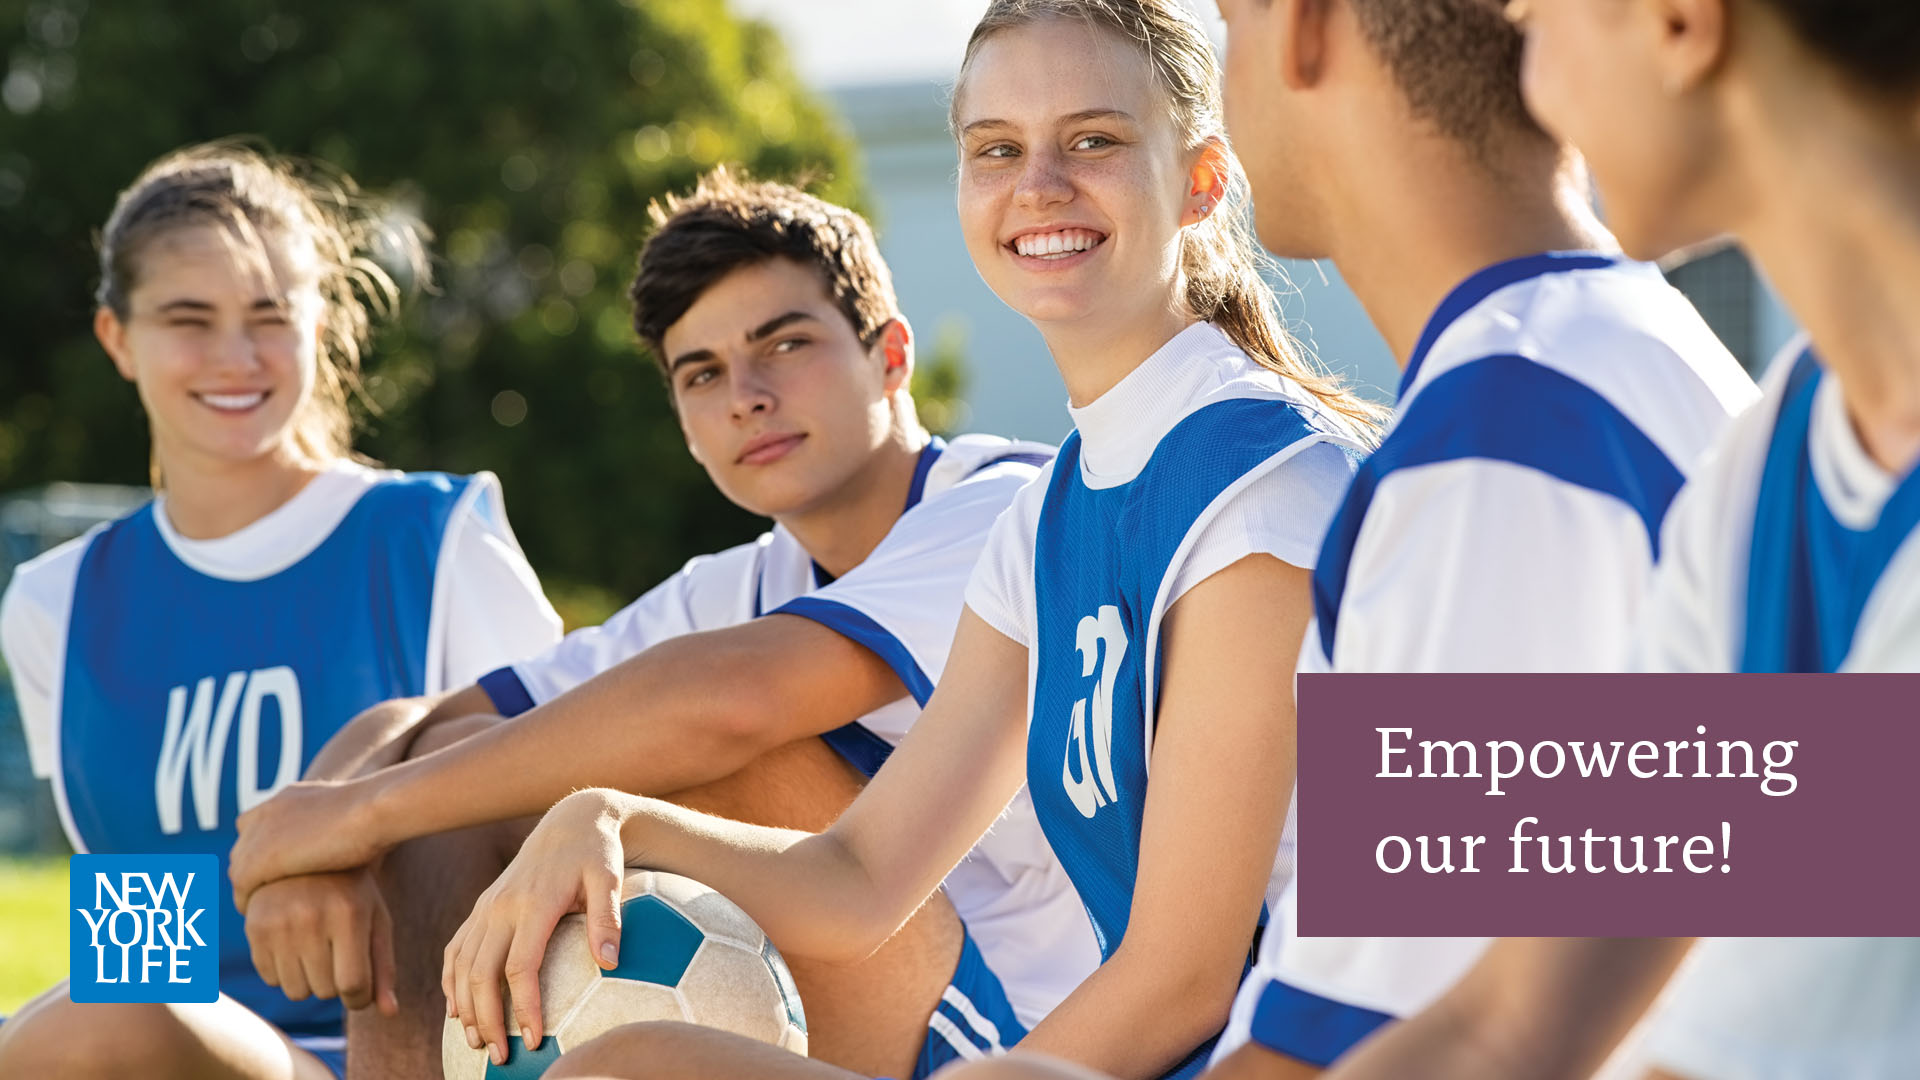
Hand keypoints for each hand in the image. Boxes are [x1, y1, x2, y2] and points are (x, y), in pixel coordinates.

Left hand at [231, 779, 383, 912]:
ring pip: (239, 869)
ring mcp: (260, 835)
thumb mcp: (354, 812)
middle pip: (243, 848)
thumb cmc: (379, 814)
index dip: (262, 848)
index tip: (276, 870)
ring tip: (261, 910)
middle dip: (251, 871)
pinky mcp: (259, 860)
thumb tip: (356, 838)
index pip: (255, 824)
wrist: (373, 810)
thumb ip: (339, 824)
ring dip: (248, 889)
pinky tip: (262, 916)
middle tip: (263, 895)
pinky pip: (242, 889)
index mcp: (288, 797)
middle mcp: (267, 812)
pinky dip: (248, 903)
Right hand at [244, 869, 397, 1013]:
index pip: (353, 985)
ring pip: (296, 991)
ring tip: (318, 950)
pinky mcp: (254, 927)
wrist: (306, 854)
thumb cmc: (352, 893)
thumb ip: (384, 967)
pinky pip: (271, 978)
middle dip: (336, 984)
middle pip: (324, 991)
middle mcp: (310, 917)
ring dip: (310, 981)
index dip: (360, 998)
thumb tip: (390, 1014)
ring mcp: (278, 922)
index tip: (361, 990)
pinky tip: (295, 943)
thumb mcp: (375, 920)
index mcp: (349, 914)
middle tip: (339, 958)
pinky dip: (286, 972)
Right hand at [442, 789, 630, 1065]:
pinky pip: (455, 949)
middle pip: (481, 974)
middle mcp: (501, 907)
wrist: (570, 821)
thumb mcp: (610, 879)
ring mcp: (486, 907)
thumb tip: (610, 963)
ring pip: (461, 966)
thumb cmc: (596, 854)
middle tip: (501, 1057)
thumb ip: (608, 920)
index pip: (520, 967)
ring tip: (477, 1042)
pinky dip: (451, 982)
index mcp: (533, 904)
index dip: (524, 1007)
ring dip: (465, 1007)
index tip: (535, 1039)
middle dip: (488, 1020)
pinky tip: (458, 1009)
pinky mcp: (480, 908)